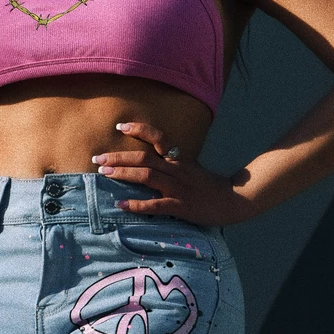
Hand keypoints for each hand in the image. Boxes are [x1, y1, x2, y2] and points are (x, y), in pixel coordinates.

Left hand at [92, 121, 253, 226]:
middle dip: (118, 157)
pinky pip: (155, 205)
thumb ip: (171, 163)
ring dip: (122, 174)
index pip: (158, 137)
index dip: (139, 130)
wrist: (234, 199)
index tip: (120, 127)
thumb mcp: (190, 167)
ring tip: (104, 173)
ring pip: (146, 176)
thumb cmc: (208, 185)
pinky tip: (121, 204)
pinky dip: (136, 204)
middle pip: (144, 157)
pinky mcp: (181, 206)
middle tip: (98, 158)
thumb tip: (147, 162)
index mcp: (179, 159)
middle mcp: (176, 170)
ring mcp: (178, 187)